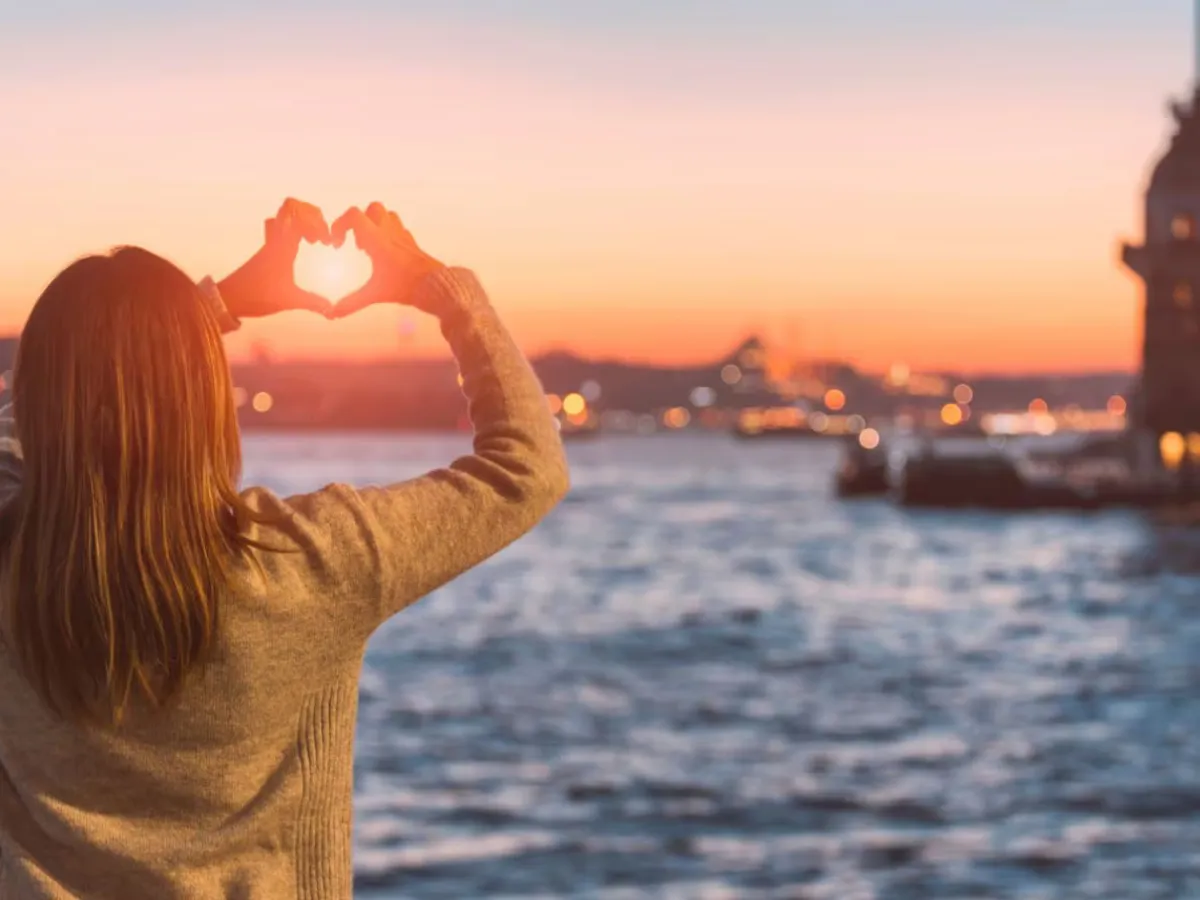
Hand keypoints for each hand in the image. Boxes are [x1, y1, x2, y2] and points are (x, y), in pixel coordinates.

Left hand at [217, 198, 334, 318]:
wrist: (229, 299)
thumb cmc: (257, 295)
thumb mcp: (289, 300)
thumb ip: (313, 302)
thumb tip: (332, 309)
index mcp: (282, 246)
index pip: (299, 216)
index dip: (318, 222)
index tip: (326, 242)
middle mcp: (275, 240)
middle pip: (290, 207)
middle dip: (310, 214)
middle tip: (321, 234)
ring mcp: (269, 244)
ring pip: (283, 218)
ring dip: (300, 221)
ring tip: (312, 240)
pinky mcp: (266, 252)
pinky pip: (279, 231)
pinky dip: (292, 232)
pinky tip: (300, 248)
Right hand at [328, 203, 444, 317]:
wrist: (437, 286)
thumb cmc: (406, 287)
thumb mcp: (375, 294)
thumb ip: (352, 302)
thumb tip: (331, 314)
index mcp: (378, 239)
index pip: (354, 215)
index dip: (340, 225)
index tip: (338, 245)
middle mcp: (390, 232)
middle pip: (371, 209)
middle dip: (359, 222)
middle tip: (357, 244)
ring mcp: (403, 235)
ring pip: (387, 214)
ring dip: (375, 224)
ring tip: (370, 247)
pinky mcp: (412, 242)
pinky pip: (398, 227)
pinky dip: (388, 233)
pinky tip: (386, 254)